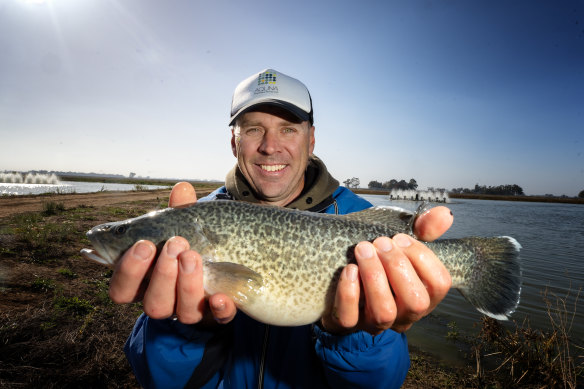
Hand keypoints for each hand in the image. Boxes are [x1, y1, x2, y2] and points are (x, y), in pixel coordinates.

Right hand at [108, 182, 236, 324]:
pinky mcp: (219, 315)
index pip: (121, 288)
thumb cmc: (191, 246)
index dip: (127, 271)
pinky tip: (220, 296)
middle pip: (152, 303)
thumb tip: (182, 188)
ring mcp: (192, 310)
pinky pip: (218, 320)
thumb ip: (181, 213)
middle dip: (162, 274)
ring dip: (187, 284)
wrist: (223, 271)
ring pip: (182, 312)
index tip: (144, 243)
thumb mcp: (185, 229)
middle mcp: (164, 301)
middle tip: (175, 244)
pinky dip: (218, 309)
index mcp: (145, 282)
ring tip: (193, 256)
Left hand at [321, 206, 453, 334]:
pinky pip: (351, 318)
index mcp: (423, 295)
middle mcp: (404, 314)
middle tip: (380, 242)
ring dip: (374, 275)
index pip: (440, 284)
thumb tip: (445, 214)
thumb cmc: (378, 259)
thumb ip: (423, 229)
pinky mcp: (348, 324)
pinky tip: (349, 269)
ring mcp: (376, 323)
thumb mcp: (400, 243)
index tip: (400, 238)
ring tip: (363, 249)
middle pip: (415, 302)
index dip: (423, 257)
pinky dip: (350, 292)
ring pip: (384, 312)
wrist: (337, 278)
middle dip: (398, 266)